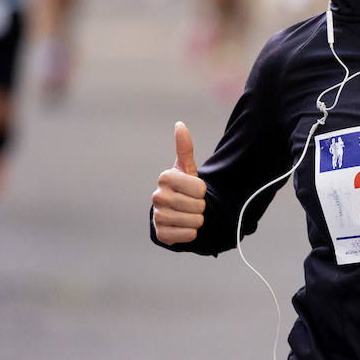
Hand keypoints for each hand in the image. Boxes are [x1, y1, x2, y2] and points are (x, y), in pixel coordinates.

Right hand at [151, 121, 206, 244]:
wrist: (176, 213)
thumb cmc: (184, 188)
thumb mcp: (187, 168)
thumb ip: (185, 148)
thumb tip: (180, 124)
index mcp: (165, 177)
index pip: (200, 188)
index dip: (202, 191)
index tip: (194, 190)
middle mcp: (157, 196)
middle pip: (198, 205)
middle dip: (201, 207)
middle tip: (192, 204)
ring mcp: (157, 216)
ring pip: (194, 221)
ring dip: (197, 220)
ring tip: (188, 215)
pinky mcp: (160, 234)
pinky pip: (188, 235)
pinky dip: (191, 233)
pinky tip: (184, 227)